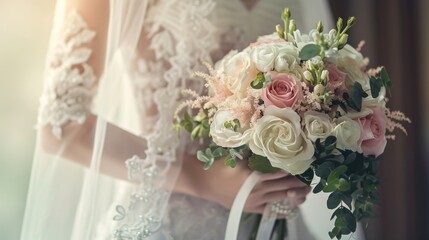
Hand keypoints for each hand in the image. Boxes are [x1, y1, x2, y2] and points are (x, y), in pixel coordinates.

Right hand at [175, 156, 309, 213]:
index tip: (304, 166)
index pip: (281, 174)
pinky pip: (270, 211)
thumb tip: (269, 141)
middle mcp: (258, 191)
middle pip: (284, 187)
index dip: (294, 171)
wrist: (204, 182)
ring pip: (279, 198)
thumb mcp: (237, 155)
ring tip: (304, 191)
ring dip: (293, 194)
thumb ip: (254, 152)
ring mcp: (255, 201)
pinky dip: (282, 209)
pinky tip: (291, 208)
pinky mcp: (250, 208)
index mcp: (255, 177)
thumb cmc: (220, 166)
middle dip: (298, 184)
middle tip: (309, 180)